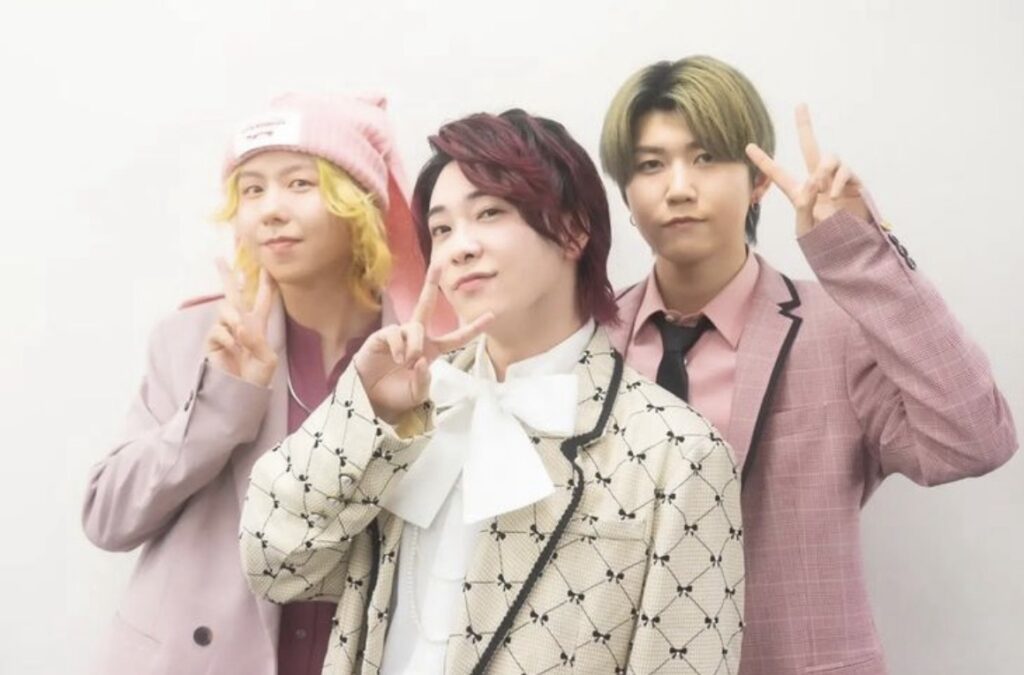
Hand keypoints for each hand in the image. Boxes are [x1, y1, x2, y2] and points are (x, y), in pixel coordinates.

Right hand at [204, 259, 277, 386]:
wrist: (243, 393)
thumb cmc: (258, 377)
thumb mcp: (267, 358)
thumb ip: (257, 340)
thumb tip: (240, 326)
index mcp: (258, 324)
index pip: (263, 298)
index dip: (266, 282)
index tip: (266, 265)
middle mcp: (240, 323)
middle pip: (233, 293)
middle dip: (226, 275)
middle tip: (219, 258)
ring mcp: (225, 330)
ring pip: (225, 308)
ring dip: (234, 318)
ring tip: (241, 334)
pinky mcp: (213, 341)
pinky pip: (218, 329)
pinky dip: (227, 337)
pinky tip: (232, 348)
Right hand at [354, 265, 492, 423]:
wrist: (369, 399)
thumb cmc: (395, 395)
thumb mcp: (417, 393)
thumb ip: (424, 380)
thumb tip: (423, 360)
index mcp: (432, 350)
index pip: (456, 337)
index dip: (473, 328)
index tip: (492, 316)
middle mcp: (417, 338)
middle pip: (427, 305)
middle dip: (431, 284)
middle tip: (439, 265)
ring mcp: (399, 335)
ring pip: (415, 328)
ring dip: (414, 346)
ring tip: (408, 363)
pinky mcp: (382, 336)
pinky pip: (396, 333)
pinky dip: (400, 347)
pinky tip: (398, 358)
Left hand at [746, 104, 872, 236]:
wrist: (851, 245)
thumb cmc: (824, 237)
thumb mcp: (806, 225)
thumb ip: (805, 204)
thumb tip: (812, 181)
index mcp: (798, 191)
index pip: (777, 173)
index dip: (763, 160)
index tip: (747, 146)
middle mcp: (817, 179)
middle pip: (811, 146)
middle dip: (805, 125)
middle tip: (800, 105)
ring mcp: (836, 179)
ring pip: (829, 157)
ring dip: (823, 169)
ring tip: (822, 189)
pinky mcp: (854, 182)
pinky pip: (845, 171)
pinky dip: (838, 182)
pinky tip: (834, 195)